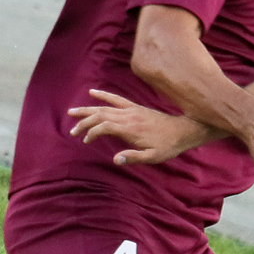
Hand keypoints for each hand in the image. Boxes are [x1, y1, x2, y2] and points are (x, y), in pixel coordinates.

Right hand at [67, 90, 206, 164]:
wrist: (182, 131)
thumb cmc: (167, 146)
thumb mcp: (153, 157)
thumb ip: (134, 157)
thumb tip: (115, 160)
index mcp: (130, 129)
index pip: (104, 126)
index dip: (91, 132)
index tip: (85, 141)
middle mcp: (129, 116)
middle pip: (100, 115)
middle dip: (84, 122)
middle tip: (72, 131)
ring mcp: (131, 110)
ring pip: (104, 107)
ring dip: (87, 109)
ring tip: (72, 112)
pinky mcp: (135, 107)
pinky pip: (116, 99)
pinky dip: (103, 95)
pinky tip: (92, 93)